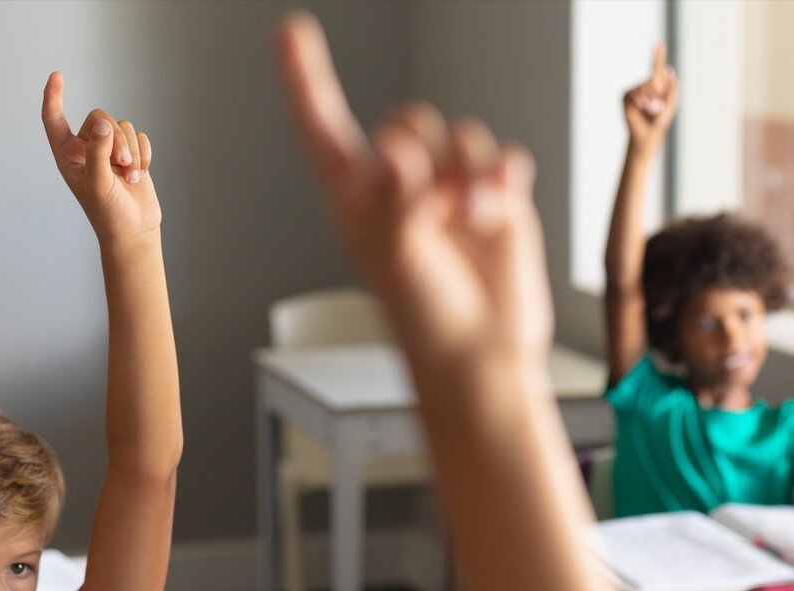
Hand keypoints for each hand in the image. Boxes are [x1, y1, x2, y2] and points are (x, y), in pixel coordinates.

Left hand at [41, 72, 160, 246]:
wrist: (134, 230)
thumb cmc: (108, 213)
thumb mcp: (98, 184)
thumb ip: (98, 152)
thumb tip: (105, 124)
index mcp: (68, 156)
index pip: (55, 120)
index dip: (53, 97)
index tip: (57, 75)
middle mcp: (87, 149)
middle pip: (101, 118)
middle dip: (116, 138)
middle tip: (121, 164)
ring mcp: (110, 151)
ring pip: (123, 127)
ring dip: (131, 152)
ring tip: (130, 178)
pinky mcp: (131, 154)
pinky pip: (140, 136)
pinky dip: (143, 154)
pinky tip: (140, 175)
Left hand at [276, 13, 550, 367]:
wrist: (483, 356)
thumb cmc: (425, 320)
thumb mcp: (397, 259)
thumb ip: (396, 201)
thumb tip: (396, 154)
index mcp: (357, 201)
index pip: (324, 127)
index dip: (306, 79)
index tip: (289, 33)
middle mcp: (401, 189)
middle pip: (410, 119)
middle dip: (425, 148)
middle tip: (431, 202)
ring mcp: (449, 191)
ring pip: (461, 135)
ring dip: (469, 174)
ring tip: (470, 221)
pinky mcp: (496, 199)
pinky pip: (503, 157)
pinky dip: (503, 179)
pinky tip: (498, 210)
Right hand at [623, 45, 677, 155]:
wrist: (646, 136)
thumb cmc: (659, 121)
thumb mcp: (671, 102)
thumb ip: (672, 87)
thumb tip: (668, 71)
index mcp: (657, 86)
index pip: (657, 69)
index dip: (658, 56)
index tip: (658, 44)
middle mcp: (645, 85)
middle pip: (656, 78)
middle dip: (660, 93)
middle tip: (657, 108)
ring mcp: (635, 90)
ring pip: (648, 86)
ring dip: (652, 100)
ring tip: (650, 110)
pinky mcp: (626, 95)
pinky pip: (638, 92)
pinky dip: (643, 101)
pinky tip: (642, 109)